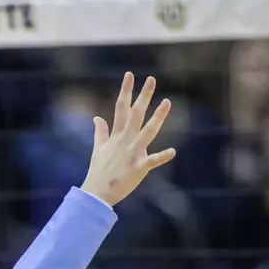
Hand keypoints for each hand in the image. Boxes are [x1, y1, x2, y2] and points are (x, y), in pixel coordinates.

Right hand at [79, 72, 175, 206]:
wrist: (96, 194)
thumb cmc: (99, 172)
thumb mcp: (98, 149)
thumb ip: (100, 132)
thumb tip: (96, 118)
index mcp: (117, 136)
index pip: (121, 108)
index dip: (126, 91)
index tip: (130, 75)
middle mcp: (125, 141)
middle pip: (136, 114)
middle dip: (143, 96)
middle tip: (151, 79)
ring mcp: (132, 153)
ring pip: (147, 131)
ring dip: (158, 117)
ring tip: (167, 102)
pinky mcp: (138, 167)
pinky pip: (152, 161)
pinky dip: (162, 156)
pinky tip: (172, 151)